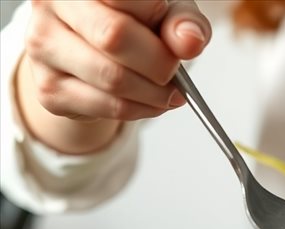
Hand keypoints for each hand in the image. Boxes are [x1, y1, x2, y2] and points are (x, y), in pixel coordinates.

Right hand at [17, 1, 210, 151]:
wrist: (97, 57)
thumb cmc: (135, 24)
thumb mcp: (166, 12)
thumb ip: (182, 22)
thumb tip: (189, 40)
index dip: (157, 17)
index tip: (170, 33)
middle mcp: (50, 3)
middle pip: (114, 36)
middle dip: (159, 63)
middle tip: (176, 74)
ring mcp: (43, 46)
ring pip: (112, 78)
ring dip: (155, 93)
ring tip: (170, 92)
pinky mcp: (50, 89)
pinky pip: (109, 107)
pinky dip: (143, 110)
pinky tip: (152, 102)